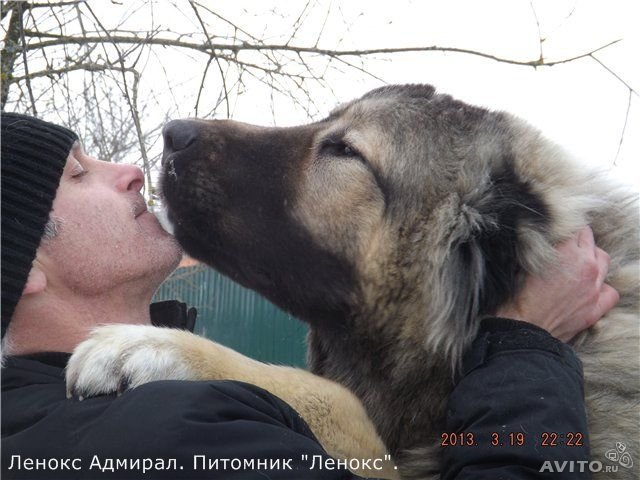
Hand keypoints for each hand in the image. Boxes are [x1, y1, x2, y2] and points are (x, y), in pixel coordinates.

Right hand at [496, 226, 618, 341]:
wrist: (521, 330)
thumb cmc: (514, 297)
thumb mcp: (519, 263)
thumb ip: (535, 246)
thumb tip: (537, 236)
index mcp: (566, 251)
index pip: (572, 227)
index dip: (561, 229)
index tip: (554, 232)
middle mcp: (585, 265)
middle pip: (588, 239)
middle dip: (576, 239)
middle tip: (562, 245)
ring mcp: (594, 288)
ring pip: (603, 260)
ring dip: (591, 257)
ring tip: (577, 262)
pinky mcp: (596, 308)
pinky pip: (611, 291)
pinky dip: (603, 287)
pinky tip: (590, 288)